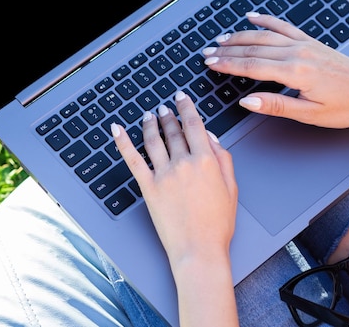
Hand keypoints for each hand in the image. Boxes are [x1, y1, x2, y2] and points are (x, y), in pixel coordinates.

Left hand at [112, 90, 237, 265]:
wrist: (199, 250)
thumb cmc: (217, 224)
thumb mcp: (231, 188)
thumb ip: (224, 159)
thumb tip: (212, 138)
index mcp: (206, 161)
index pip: (194, 125)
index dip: (187, 108)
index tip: (182, 98)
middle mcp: (184, 163)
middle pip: (173, 131)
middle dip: (168, 116)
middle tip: (165, 108)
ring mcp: (164, 175)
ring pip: (153, 140)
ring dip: (150, 124)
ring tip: (149, 115)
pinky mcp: (148, 187)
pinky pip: (132, 160)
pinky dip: (122, 142)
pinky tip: (116, 129)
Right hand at [202, 12, 348, 127]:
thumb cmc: (348, 105)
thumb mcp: (311, 114)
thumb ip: (277, 106)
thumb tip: (248, 101)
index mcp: (295, 72)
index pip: (252, 66)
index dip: (228, 65)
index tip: (210, 64)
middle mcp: (298, 53)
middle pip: (254, 49)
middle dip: (227, 51)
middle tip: (206, 53)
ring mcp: (305, 44)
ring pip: (265, 36)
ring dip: (240, 37)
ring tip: (221, 39)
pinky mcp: (311, 42)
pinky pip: (284, 27)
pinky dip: (266, 21)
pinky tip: (253, 18)